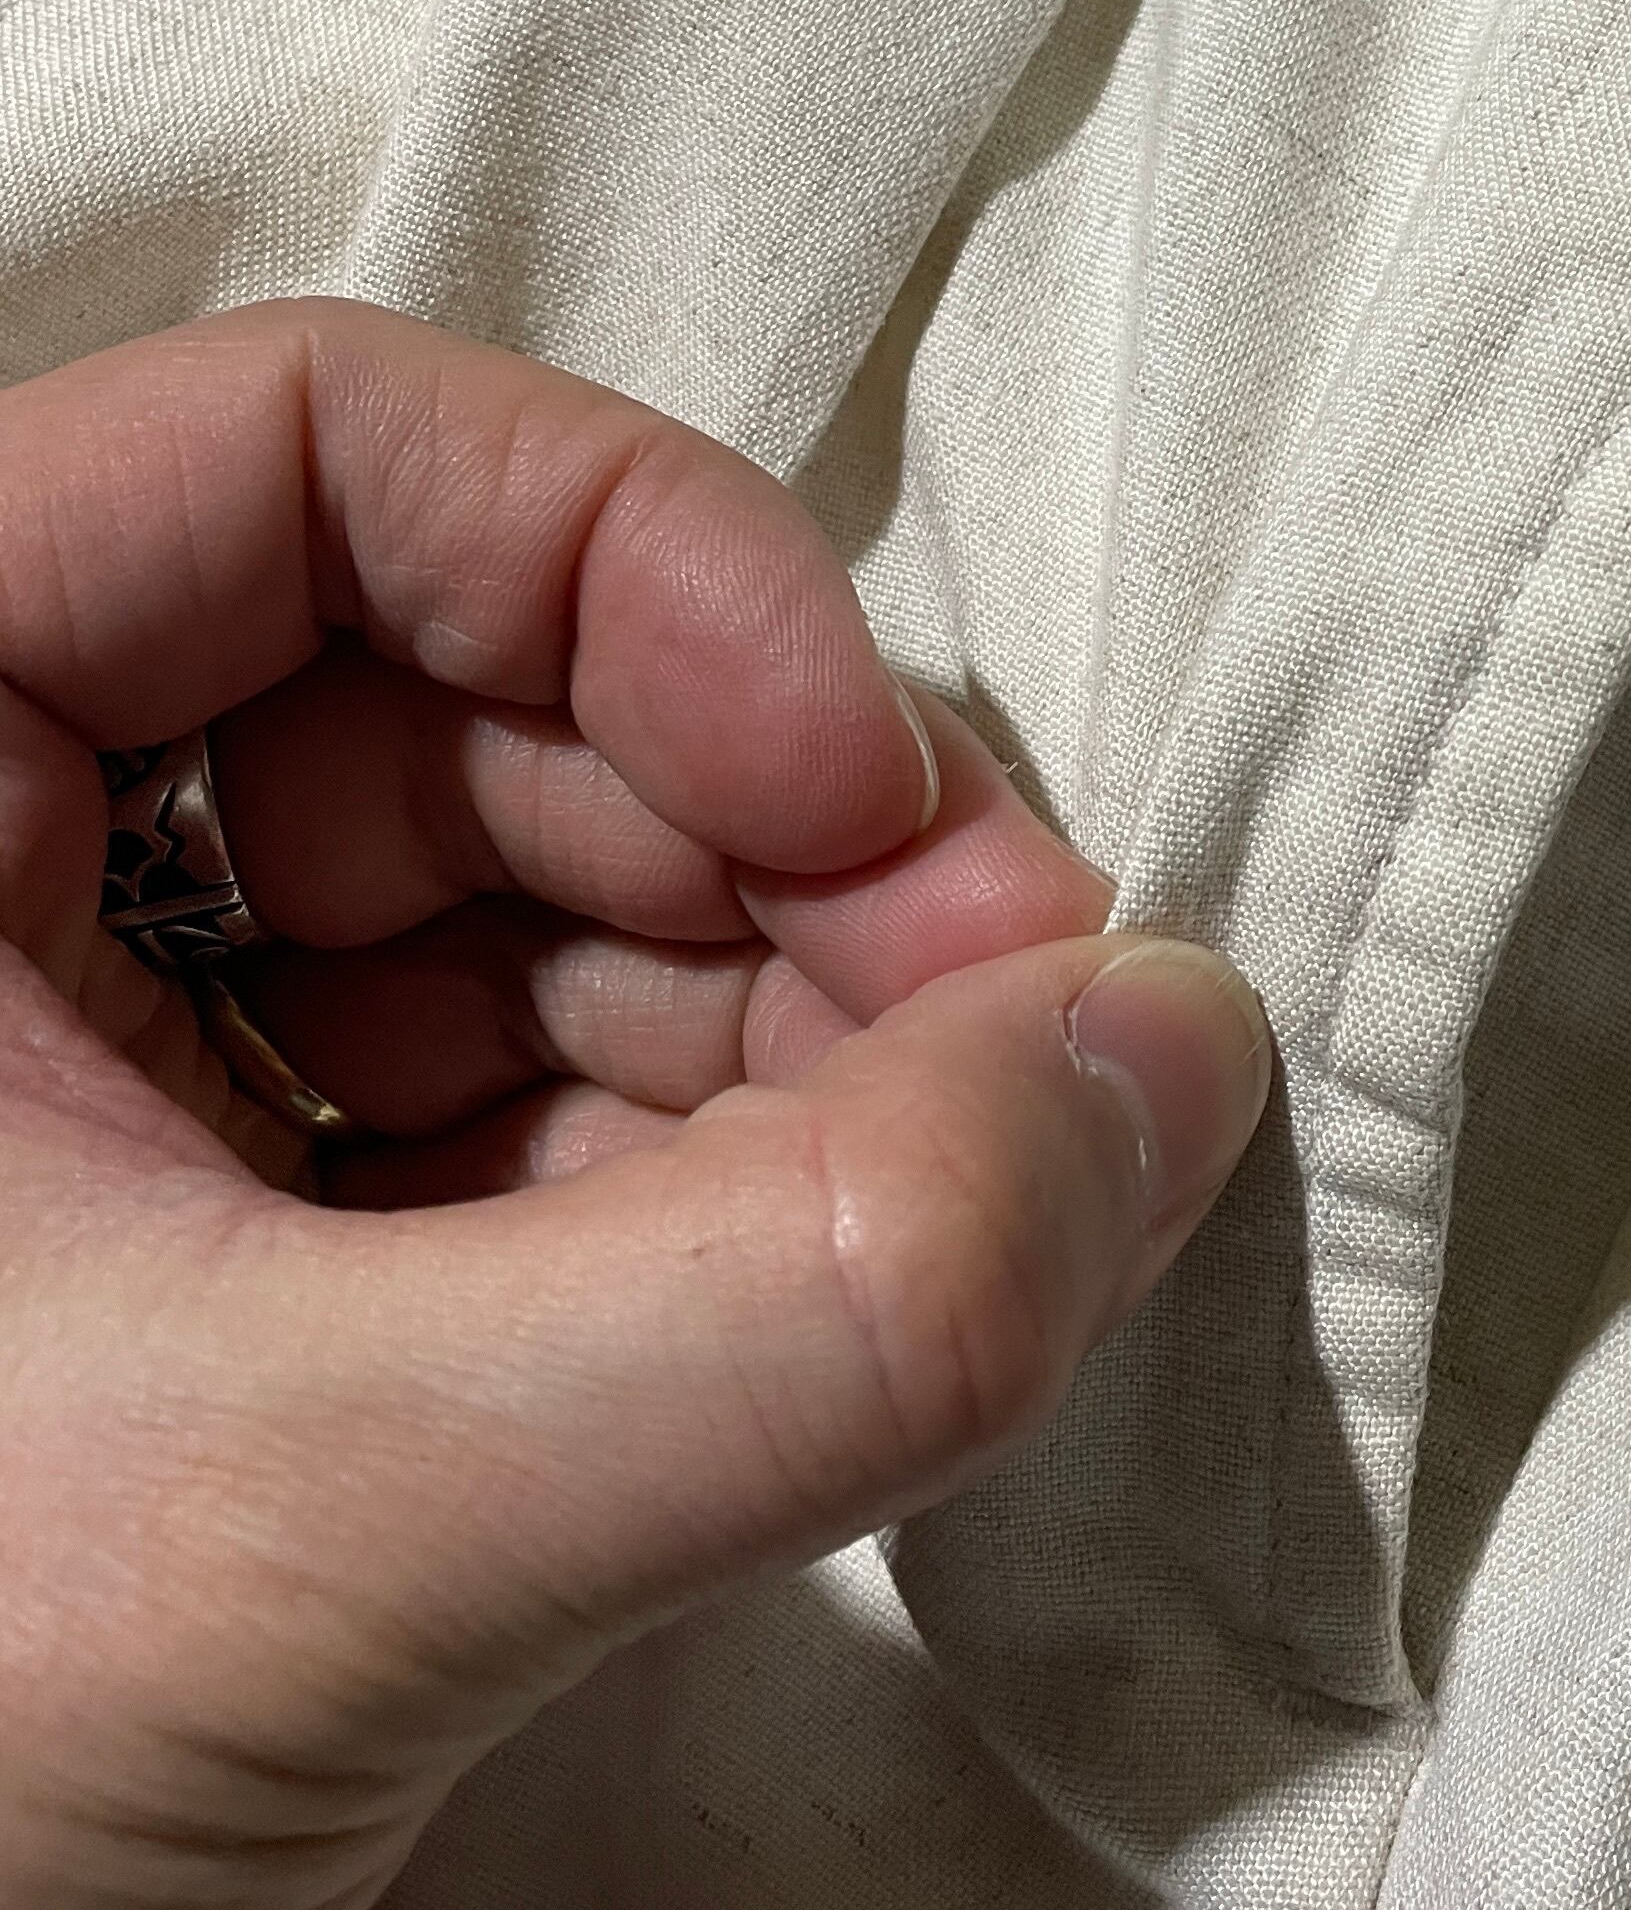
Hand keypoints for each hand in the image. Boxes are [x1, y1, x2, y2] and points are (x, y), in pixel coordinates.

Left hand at [0, 301, 1271, 1908]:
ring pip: (528, 905)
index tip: (855, 795)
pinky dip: (718, 1173)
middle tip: (1016, 1017)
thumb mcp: (295, 1531)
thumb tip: (1172, 1057)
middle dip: (786, 841)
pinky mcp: (213, 1264)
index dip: (634, 564)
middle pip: (474, 687)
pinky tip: (833, 1283)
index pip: (309, 451)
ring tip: (951, 1190)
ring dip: (792, 1021)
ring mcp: (89, 1086)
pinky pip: (523, 1111)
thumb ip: (795, 1294)